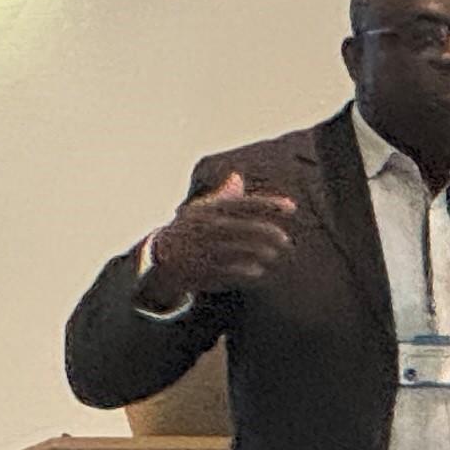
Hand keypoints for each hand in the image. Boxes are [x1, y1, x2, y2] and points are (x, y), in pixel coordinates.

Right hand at [142, 173, 296, 296]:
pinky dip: (241, 272)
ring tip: (273, 255)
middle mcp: (204, 228)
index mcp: (208, 210)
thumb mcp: (201, 210)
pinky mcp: (197, 270)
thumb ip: (222, 196)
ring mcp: (199, 250)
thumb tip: (237, 177)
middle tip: (284, 240)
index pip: (243, 203)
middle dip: (264, 233)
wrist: (157, 256)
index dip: (268, 204)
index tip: (292, 207)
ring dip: (256, 253)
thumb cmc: (187, 230)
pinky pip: (222, 272)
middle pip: (240, 228)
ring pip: (233, 250)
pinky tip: (257, 272)